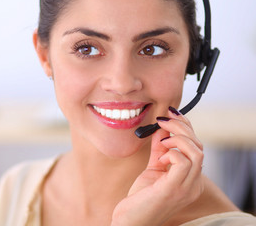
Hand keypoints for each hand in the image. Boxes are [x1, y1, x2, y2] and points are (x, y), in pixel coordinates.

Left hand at [111, 107, 203, 225]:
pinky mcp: (174, 190)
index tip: (170, 115)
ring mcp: (186, 189)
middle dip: (181, 127)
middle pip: (199, 147)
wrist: (131, 222)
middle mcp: (193, 185)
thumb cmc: (142, 198)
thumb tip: (161, 129)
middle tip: (162, 120)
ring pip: (196, 152)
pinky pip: (183, 162)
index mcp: (191, 180)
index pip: (197, 148)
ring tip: (161, 141)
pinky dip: (171, 152)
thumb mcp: (153, 169)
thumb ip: (159, 150)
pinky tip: (159, 157)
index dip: (186, 127)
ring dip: (177, 138)